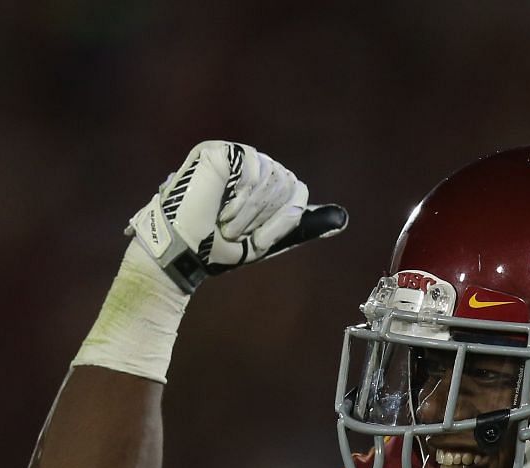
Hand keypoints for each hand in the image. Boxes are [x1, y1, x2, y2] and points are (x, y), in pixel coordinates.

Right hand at [128, 141, 347, 291]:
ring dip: (249, 210)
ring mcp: (235, 157)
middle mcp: (253, 166)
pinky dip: (240, 195)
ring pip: (271, 175)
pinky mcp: (217, 151)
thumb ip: (298, 225)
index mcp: (265, 185)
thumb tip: (342, 219)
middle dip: (262, 216)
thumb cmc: (221, 250)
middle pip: (285, 182)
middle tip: (233, 230)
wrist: (186, 252)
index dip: (280, 220)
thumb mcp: (267, 240)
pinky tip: (220, 205)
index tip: (256, 238)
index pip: (296, 191)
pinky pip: (251, 165)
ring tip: (224, 220)